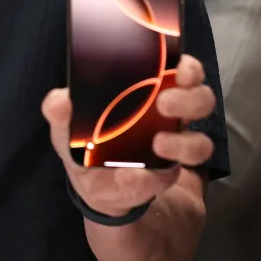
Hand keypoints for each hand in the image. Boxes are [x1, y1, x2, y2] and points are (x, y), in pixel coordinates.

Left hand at [43, 55, 216, 216]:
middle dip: (190, 99)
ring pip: (202, 141)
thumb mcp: (68, 129)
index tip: (181, 69)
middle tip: (164, 103)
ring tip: (158, 144)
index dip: (189, 68)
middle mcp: (169, 117)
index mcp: (148, 93)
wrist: (100, 192)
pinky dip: (155, 177)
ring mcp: (175, 148)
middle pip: (202, 99)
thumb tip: (58, 102)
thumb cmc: (87, 147)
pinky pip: (177, 177)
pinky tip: (138, 176)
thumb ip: (60, 114)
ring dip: (183, 143)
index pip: (182, 70)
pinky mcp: (172, 177)